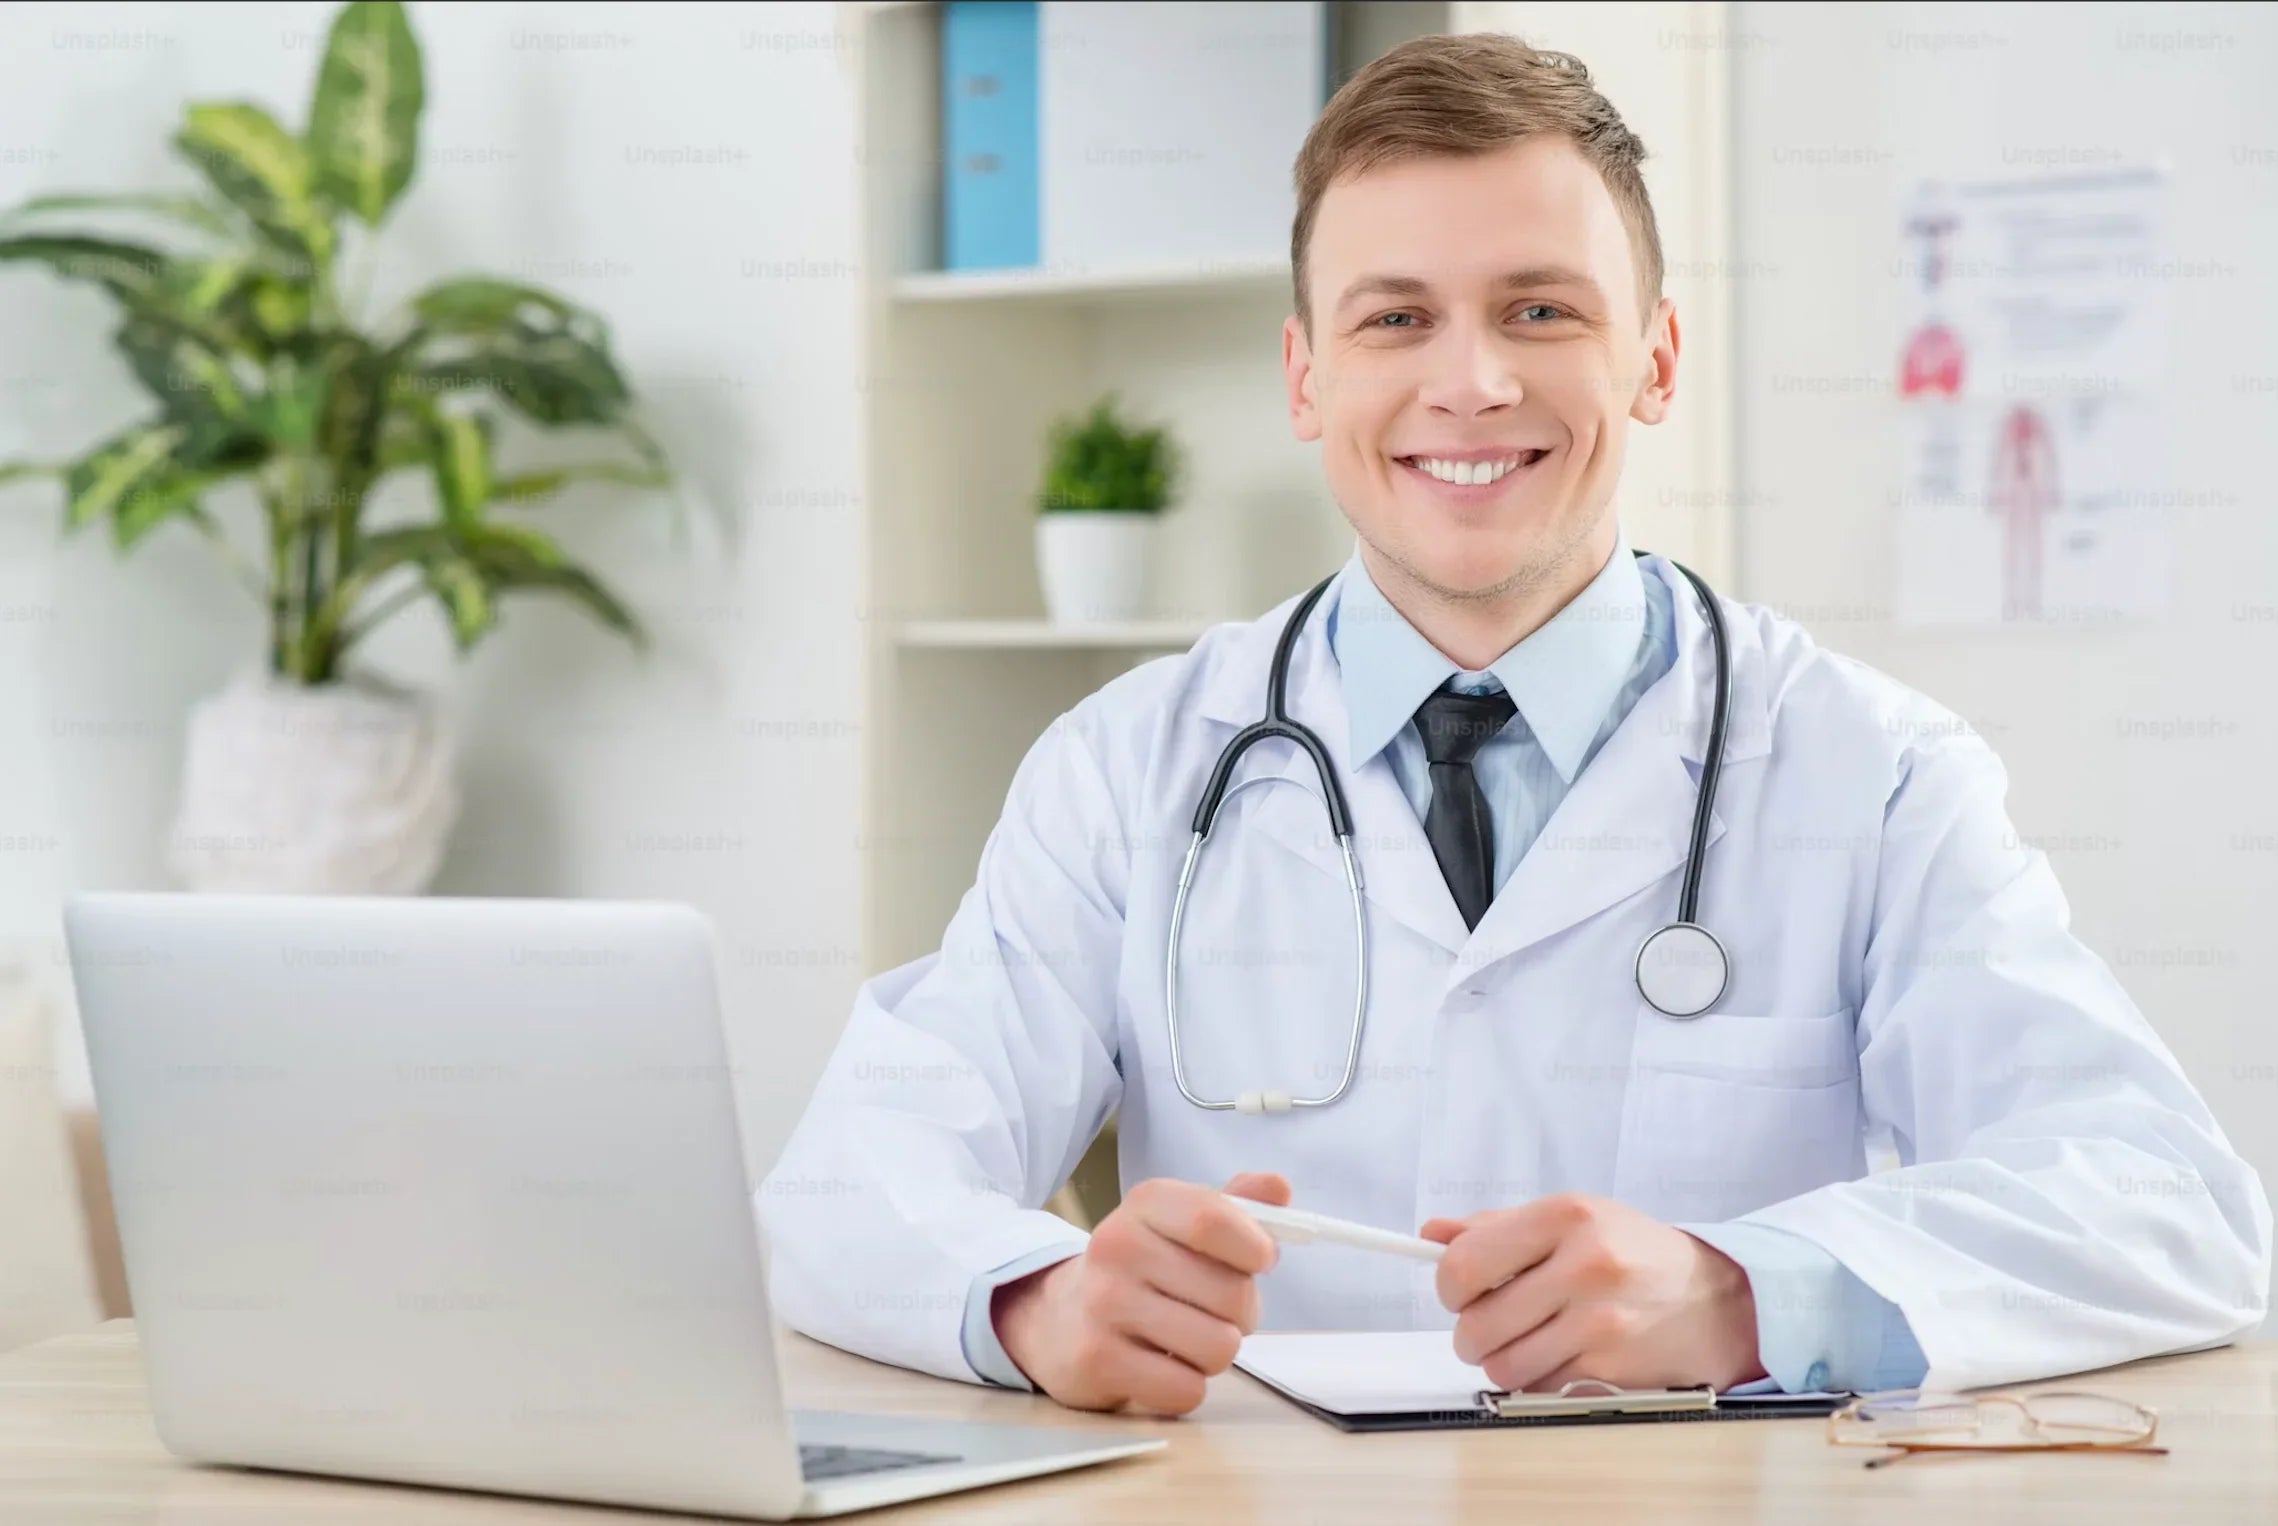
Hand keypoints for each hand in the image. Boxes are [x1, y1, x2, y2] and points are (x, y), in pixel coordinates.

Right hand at [992, 1172, 1287, 1415]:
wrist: (1057, 1318)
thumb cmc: (1143, 1270)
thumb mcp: (1181, 1226)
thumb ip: (1235, 1207)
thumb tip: (1279, 1188)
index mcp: (1146, 1203)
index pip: (1212, 1219)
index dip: (1255, 1247)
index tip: (1261, 1260)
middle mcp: (1117, 1246)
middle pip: (1232, 1294)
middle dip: (1243, 1313)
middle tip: (1212, 1312)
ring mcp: (1103, 1305)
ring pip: (1219, 1347)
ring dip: (1215, 1353)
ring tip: (1185, 1340)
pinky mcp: (1096, 1361)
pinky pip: (1187, 1390)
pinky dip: (1186, 1387)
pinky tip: (1160, 1367)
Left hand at [1420, 1193, 1765, 1393]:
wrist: (1719, 1301)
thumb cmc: (1633, 1253)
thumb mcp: (1573, 1219)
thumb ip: (1497, 1227)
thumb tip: (1430, 1235)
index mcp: (1566, 1217)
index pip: (1465, 1263)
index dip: (1448, 1286)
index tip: (1459, 1291)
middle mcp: (1584, 1266)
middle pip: (1476, 1324)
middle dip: (1471, 1332)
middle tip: (1491, 1322)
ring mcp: (1600, 1322)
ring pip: (1501, 1366)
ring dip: (1503, 1360)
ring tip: (1530, 1339)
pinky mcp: (1612, 1370)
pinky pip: (1537, 1388)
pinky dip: (1538, 1379)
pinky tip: (1564, 1355)